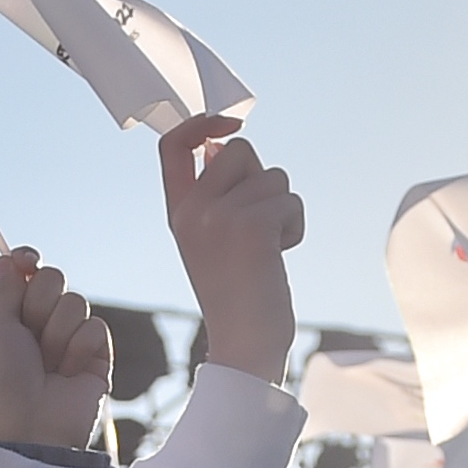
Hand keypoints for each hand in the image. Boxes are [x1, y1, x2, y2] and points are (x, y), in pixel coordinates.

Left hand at [0, 247, 111, 452]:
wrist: (32, 426)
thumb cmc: (3, 382)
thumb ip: (3, 292)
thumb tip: (7, 259)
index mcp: (12, 316)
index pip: (27, 273)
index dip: (28, 261)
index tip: (27, 260)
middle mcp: (42, 324)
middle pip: (53, 279)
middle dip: (39, 303)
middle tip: (29, 335)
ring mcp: (70, 339)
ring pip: (75, 302)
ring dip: (57, 333)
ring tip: (48, 365)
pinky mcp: (96, 355)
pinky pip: (96, 327)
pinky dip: (79, 349)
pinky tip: (68, 373)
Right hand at [158, 114, 300, 384]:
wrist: (245, 344)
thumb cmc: (238, 293)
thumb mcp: (211, 239)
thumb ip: (214, 194)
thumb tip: (223, 143)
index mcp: (177, 212)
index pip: (172, 146)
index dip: (200, 123)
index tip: (229, 123)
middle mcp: (193, 210)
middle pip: (237, 150)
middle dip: (262, 179)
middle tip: (257, 225)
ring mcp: (220, 218)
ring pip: (273, 176)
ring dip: (283, 207)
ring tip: (268, 248)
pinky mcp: (253, 227)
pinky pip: (289, 200)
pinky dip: (295, 226)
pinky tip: (280, 255)